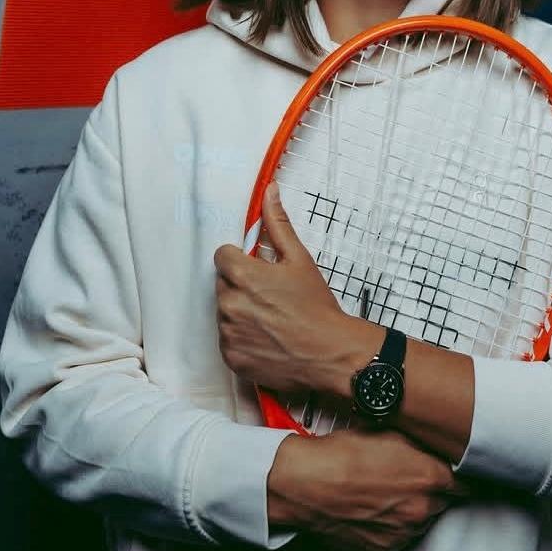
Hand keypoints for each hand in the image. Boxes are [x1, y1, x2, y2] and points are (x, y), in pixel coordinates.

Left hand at [214, 185, 376, 395]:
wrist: (329, 353)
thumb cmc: (316, 308)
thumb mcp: (300, 260)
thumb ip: (278, 224)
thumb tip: (269, 193)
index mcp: (243, 275)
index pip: (222, 257)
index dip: (240, 260)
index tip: (257, 270)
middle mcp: (230, 304)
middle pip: (223, 284)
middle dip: (241, 285)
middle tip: (270, 296)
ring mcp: (228, 333)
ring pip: (225, 311)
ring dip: (240, 311)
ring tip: (270, 319)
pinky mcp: (231, 357)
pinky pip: (228, 339)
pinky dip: (242, 338)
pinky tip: (266, 338)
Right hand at [266, 427, 463, 550]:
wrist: (308, 484)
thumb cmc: (343, 454)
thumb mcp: (391, 434)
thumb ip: (423, 446)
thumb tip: (438, 450)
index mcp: (430, 479)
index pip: (464, 483)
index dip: (457, 475)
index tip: (451, 471)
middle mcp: (422, 510)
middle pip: (442, 502)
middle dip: (433, 490)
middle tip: (410, 476)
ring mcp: (403, 533)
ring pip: (421, 520)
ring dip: (413, 508)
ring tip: (387, 490)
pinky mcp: (384, 549)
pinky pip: (400, 536)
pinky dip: (394, 525)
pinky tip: (375, 506)